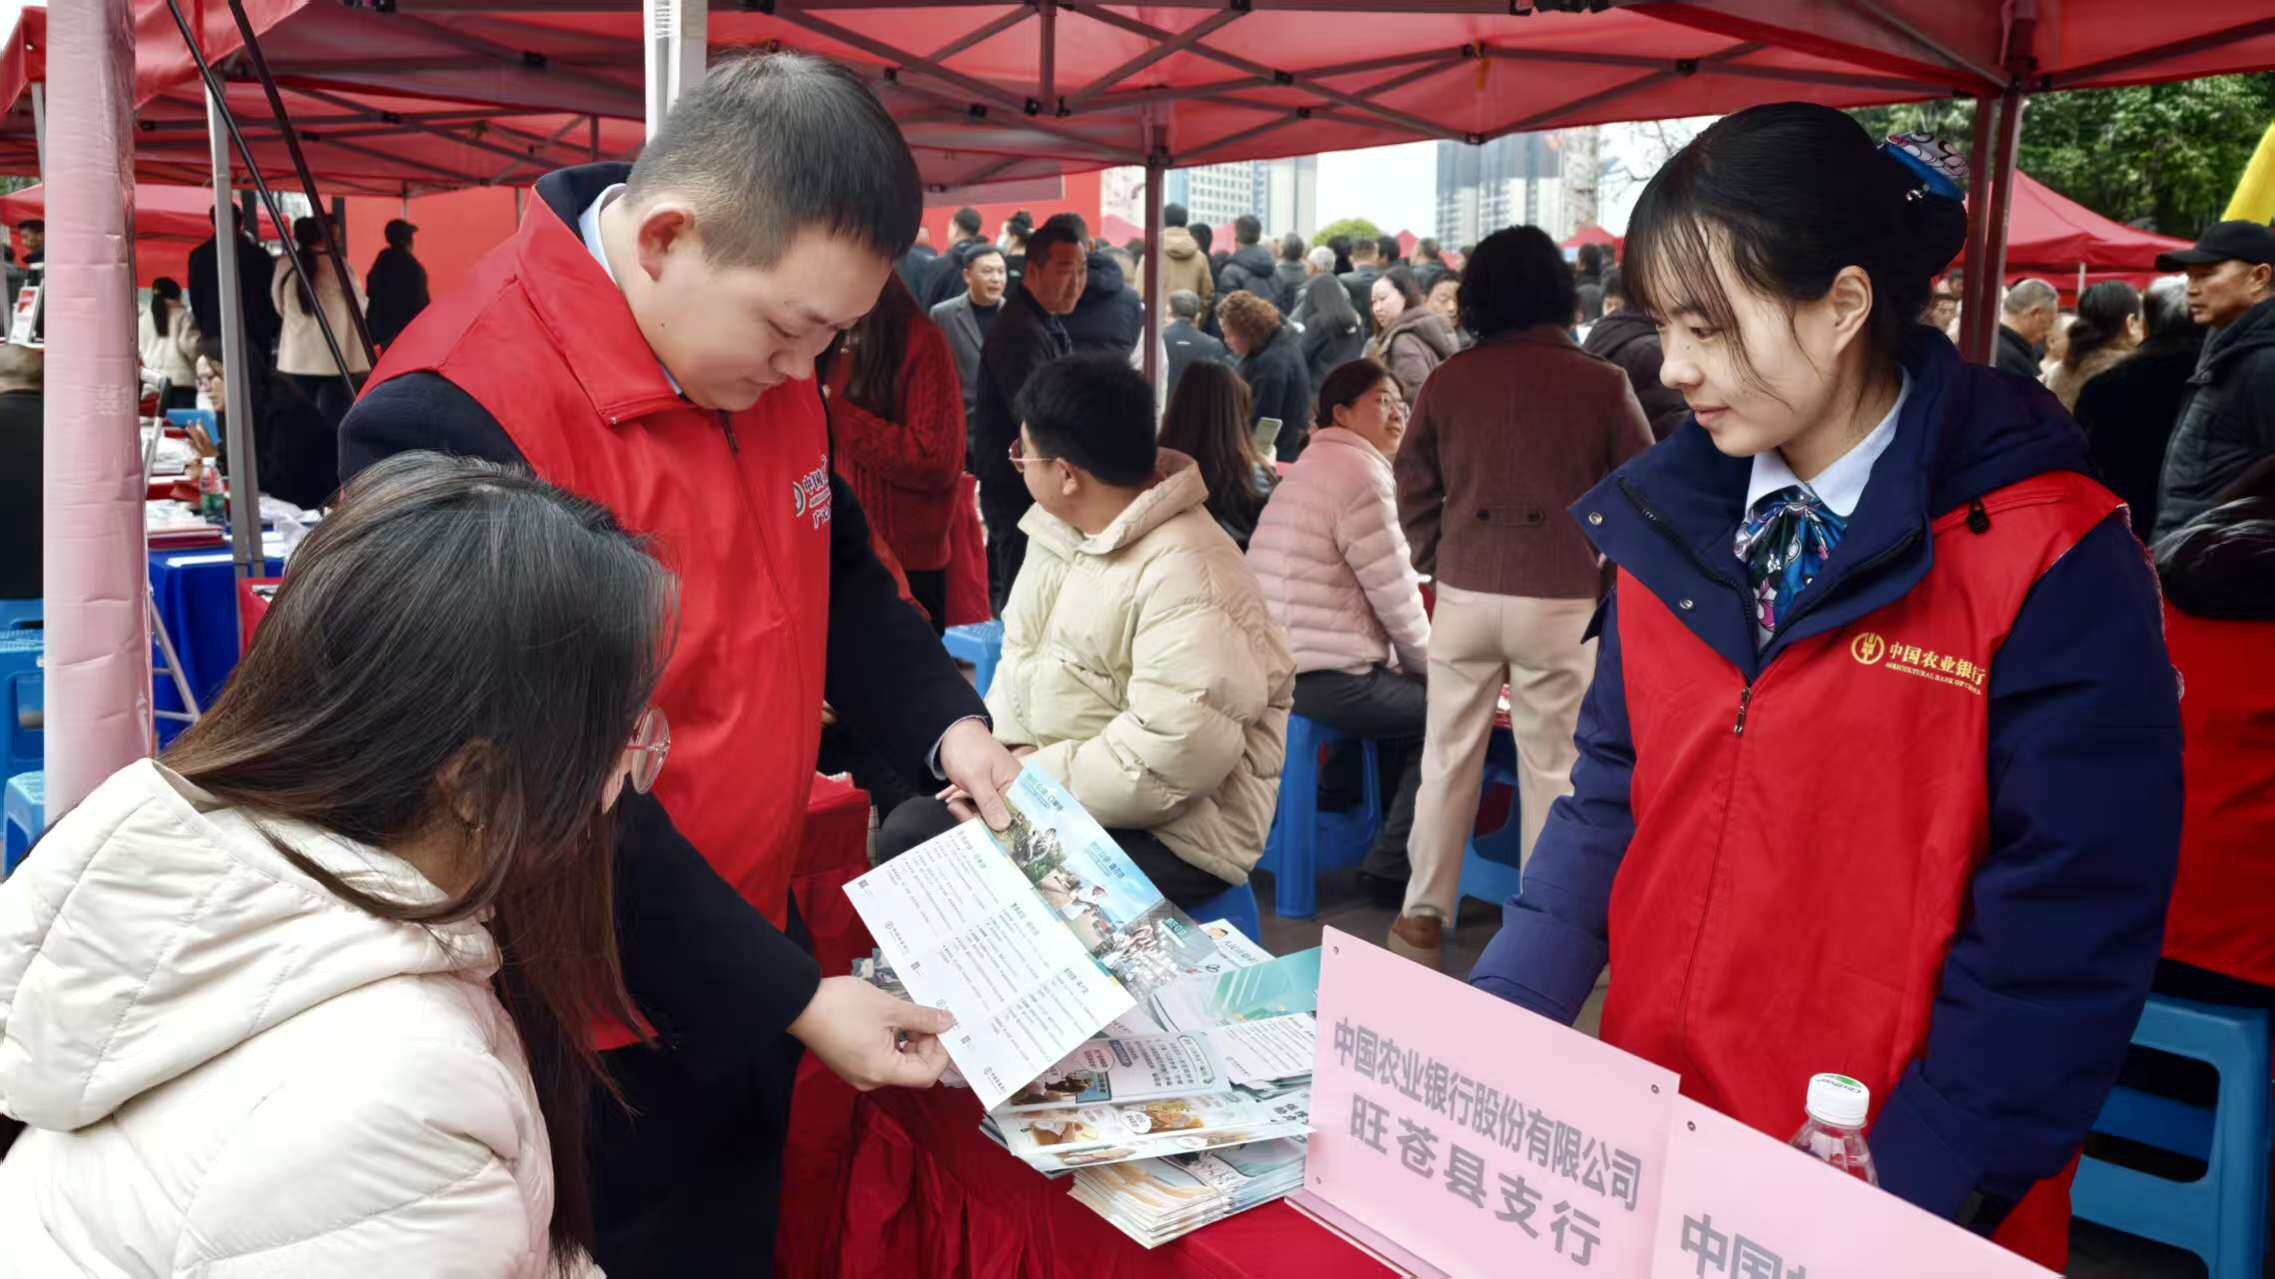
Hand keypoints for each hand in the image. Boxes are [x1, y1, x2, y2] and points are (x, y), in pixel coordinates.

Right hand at [788, 975, 955, 1090]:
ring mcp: (859, 1073)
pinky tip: (895, 1019)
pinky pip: (883, 1059)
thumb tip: (948, 1023)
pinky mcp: (851, 1064)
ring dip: (911, 1040)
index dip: (941, 1052)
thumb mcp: (889, 1008)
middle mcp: (871, 1080)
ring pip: (899, 1063)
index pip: (926, 1074)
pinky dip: (895, 1042)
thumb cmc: (842, 1005)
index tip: (944, 1027)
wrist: (799, 1002)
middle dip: (927, 1044)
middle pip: (913, 1070)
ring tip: (911, 1014)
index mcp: (882, 1071)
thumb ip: (922, 1018)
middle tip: (930, 1016)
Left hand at [936, 718, 1021, 830]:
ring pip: (989, 820)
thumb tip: (1003, 826)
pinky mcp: (986, 798)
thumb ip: (989, 801)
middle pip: (1003, 822)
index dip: (1007, 831)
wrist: (951, 736)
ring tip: (954, 803)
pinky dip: (966, 811)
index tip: (987, 838)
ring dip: (969, 816)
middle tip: (958, 809)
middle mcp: (1012, 793)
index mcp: (1019, 785)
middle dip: (979, 822)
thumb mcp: (976, 776)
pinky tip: (954, 802)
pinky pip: (980, 814)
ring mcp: (998, 796)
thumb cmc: (968, 748)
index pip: (1020, 816)